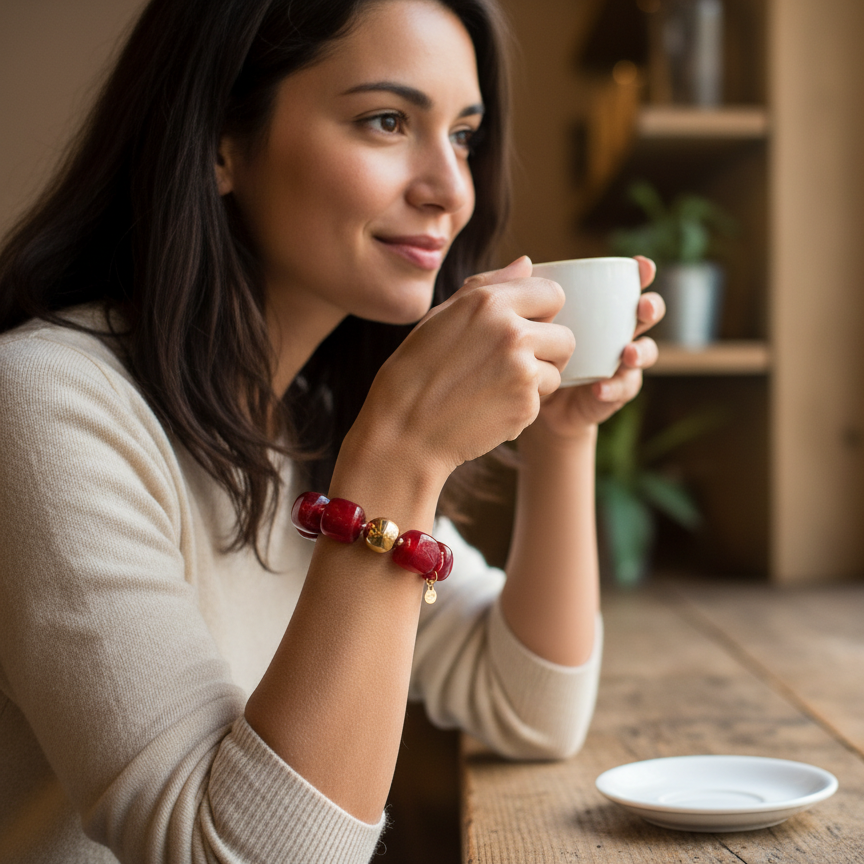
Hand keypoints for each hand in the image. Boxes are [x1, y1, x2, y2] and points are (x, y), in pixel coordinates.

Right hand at [349, 256, 574, 482]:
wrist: (403, 430)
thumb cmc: (415, 371)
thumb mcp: (441, 317)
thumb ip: (488, 286)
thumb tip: (527, 263)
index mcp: (488, 302)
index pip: (552, 293)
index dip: (542, 312)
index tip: (524, 327)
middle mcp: (511, 332)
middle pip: (565, 336)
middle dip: (547, 351)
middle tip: (512, 366)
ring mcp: (522, 371)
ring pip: (556, 372)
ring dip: (536, 382)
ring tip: (494, 388)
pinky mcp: (526, 406)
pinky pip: (540, 402)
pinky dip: (520, 407)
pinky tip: (487, 408)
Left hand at [528, 256, 663, 441]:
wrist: (533, 400)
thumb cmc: (533, 352)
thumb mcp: (531, 322)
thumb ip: (531, 295)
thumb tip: (525, 261)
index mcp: (602, 311)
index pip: (628, 287)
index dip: (642, 274)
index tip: (642, 265)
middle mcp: (617, 334)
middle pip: (647, 316)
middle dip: (651, 308)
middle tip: (642, 308)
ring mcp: (619, 364)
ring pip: (645, 354)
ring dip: (640, 351)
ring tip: (627, 353)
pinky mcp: (612, 393)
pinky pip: (622, 390)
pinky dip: (613, 388)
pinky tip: (599, 388)